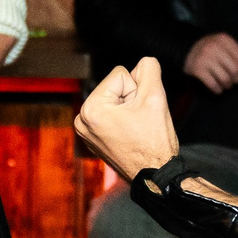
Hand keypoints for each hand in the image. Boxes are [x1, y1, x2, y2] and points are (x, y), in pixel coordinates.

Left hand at [76, 57, 180, 180]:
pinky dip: (122, 119)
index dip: (137, 90)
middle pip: (114, 86)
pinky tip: (129, 135)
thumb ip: (149, 69)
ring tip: (135, 129)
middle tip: (139, 122)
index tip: (140, 113)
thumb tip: (144, 61)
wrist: (155, 175)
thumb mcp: (155, 96)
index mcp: (91, 109)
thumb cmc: (153, 142)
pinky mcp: (92, 137)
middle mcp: (82, 120)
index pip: (120, 74)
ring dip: (128, 108)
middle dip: (131, 99)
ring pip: (114, 99)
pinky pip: (110, 113)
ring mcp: (85, 131)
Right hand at [183, 31, 237, 93]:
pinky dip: (218, 90)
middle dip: (237, 79)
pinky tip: (218, 88)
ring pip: (225, 79)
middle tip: (235, 81)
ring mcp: (204, 58)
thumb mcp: (227, 47)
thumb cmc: (212, 49)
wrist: (186, 49)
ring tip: (226, 84)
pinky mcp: (197, 69)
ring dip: (228, 86)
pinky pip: (213, 85)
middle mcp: (214, 47)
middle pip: (235, 70)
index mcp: (224, 40)